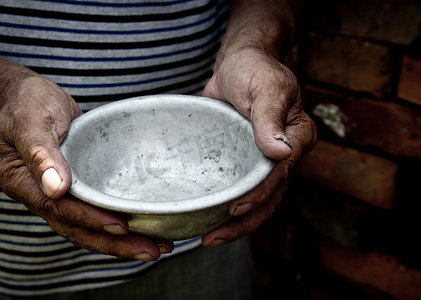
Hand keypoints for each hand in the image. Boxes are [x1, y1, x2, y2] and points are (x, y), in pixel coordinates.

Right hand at [0, 74, 172, 259]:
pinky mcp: (77, 188)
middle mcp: (41, 195)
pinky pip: (96, 210)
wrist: (30, 96)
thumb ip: (40, 153)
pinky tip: (143, 227)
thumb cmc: (28, 102)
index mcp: (23, 182)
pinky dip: (118, 222)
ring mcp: (59, 195)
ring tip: (158, 246)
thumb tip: (56, 189)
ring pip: (89, 226)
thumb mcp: (31, 119)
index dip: (91, 219)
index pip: (60, 209)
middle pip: (78, 228)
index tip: (122, 226)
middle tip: (152, 250)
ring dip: (122, 241)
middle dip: (115, 243)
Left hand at [201, 46, 316, 247]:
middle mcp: (283, 155)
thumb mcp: (265, 86)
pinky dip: (226, 204)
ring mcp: (262, 160)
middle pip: (270, 197)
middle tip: (213, 238)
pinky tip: (207, 217)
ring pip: (255, 200)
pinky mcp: (243, 160)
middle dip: (245, 222)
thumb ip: (270, 117)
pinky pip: (238, 187)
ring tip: (208, 238)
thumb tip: (280, 151)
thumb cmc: (254, 69)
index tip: (234, 209)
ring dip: (235, 223)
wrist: (237, 64)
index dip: (259, 195)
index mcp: (296, 137)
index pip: (280, 175)